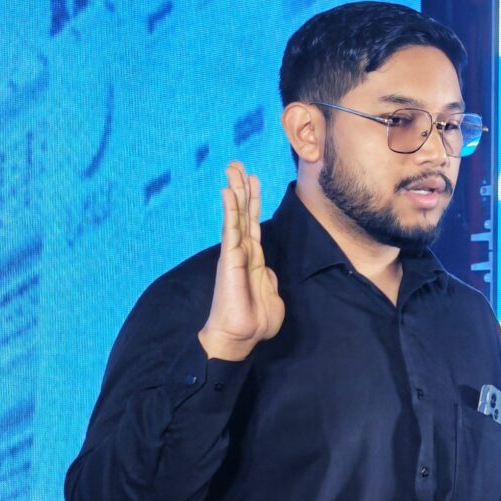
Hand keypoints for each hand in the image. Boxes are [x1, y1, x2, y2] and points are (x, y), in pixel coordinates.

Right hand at [198, 162, 282, 362]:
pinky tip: (228, 192)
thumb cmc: (255, 321)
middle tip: (237, 164)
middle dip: (241, 188)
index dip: (254, 202)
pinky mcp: (231, 259)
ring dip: (235, 191)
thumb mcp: (271, 296)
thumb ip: (269, 280)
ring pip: (236, 215)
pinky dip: (230, 210)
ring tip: (232, 169)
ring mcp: (235, 253)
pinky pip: (231, 229)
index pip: (254, 223)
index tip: (252, 180)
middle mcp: (243, 252)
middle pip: (243, 213)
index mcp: (254, 259)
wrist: (241, 336)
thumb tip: (267, 270)